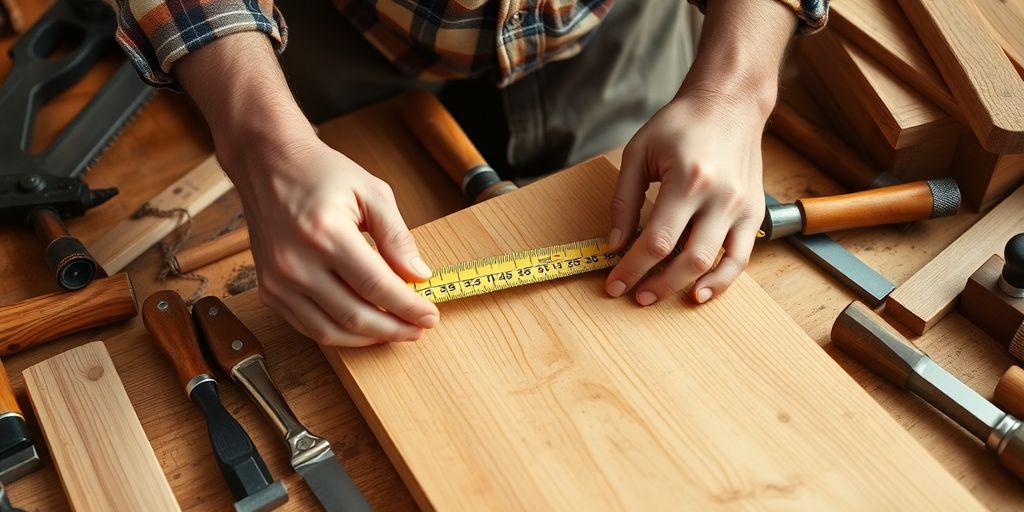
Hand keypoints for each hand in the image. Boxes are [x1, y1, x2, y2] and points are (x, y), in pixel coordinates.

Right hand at [229, 139, 439, 345]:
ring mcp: (278, 281)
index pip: (376, 285)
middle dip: (394, 329)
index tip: (430, 315)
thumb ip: (397, 237)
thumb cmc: (320, 173)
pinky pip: (308, 327)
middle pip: (355, 316)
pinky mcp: (269, 290)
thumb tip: (420, 276)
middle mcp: (296, 262)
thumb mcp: (371, 192)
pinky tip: (364, 326)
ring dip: (368, 338)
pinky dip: (340, 334)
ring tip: (396, 330)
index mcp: (326, 232)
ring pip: (330, 332)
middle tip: (419, 328)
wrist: (268, 164)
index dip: (409, 307)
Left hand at [605, 90, 767, 305]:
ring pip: (717, 263)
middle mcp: (720, 198)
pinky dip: (722, 279)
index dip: (632, 268)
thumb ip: (624, 201)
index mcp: (688, 180)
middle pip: (688, 259)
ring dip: (686, 287)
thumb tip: (615, 244)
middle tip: (635, 296)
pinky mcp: (754, 213)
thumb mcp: (639, 153)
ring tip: (659, 296)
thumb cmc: (681, 124)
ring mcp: (742, 207)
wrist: (730, 103)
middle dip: (657, 284)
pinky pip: (741, 257)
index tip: (614, 283)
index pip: (656, 241)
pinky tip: (701, 292)